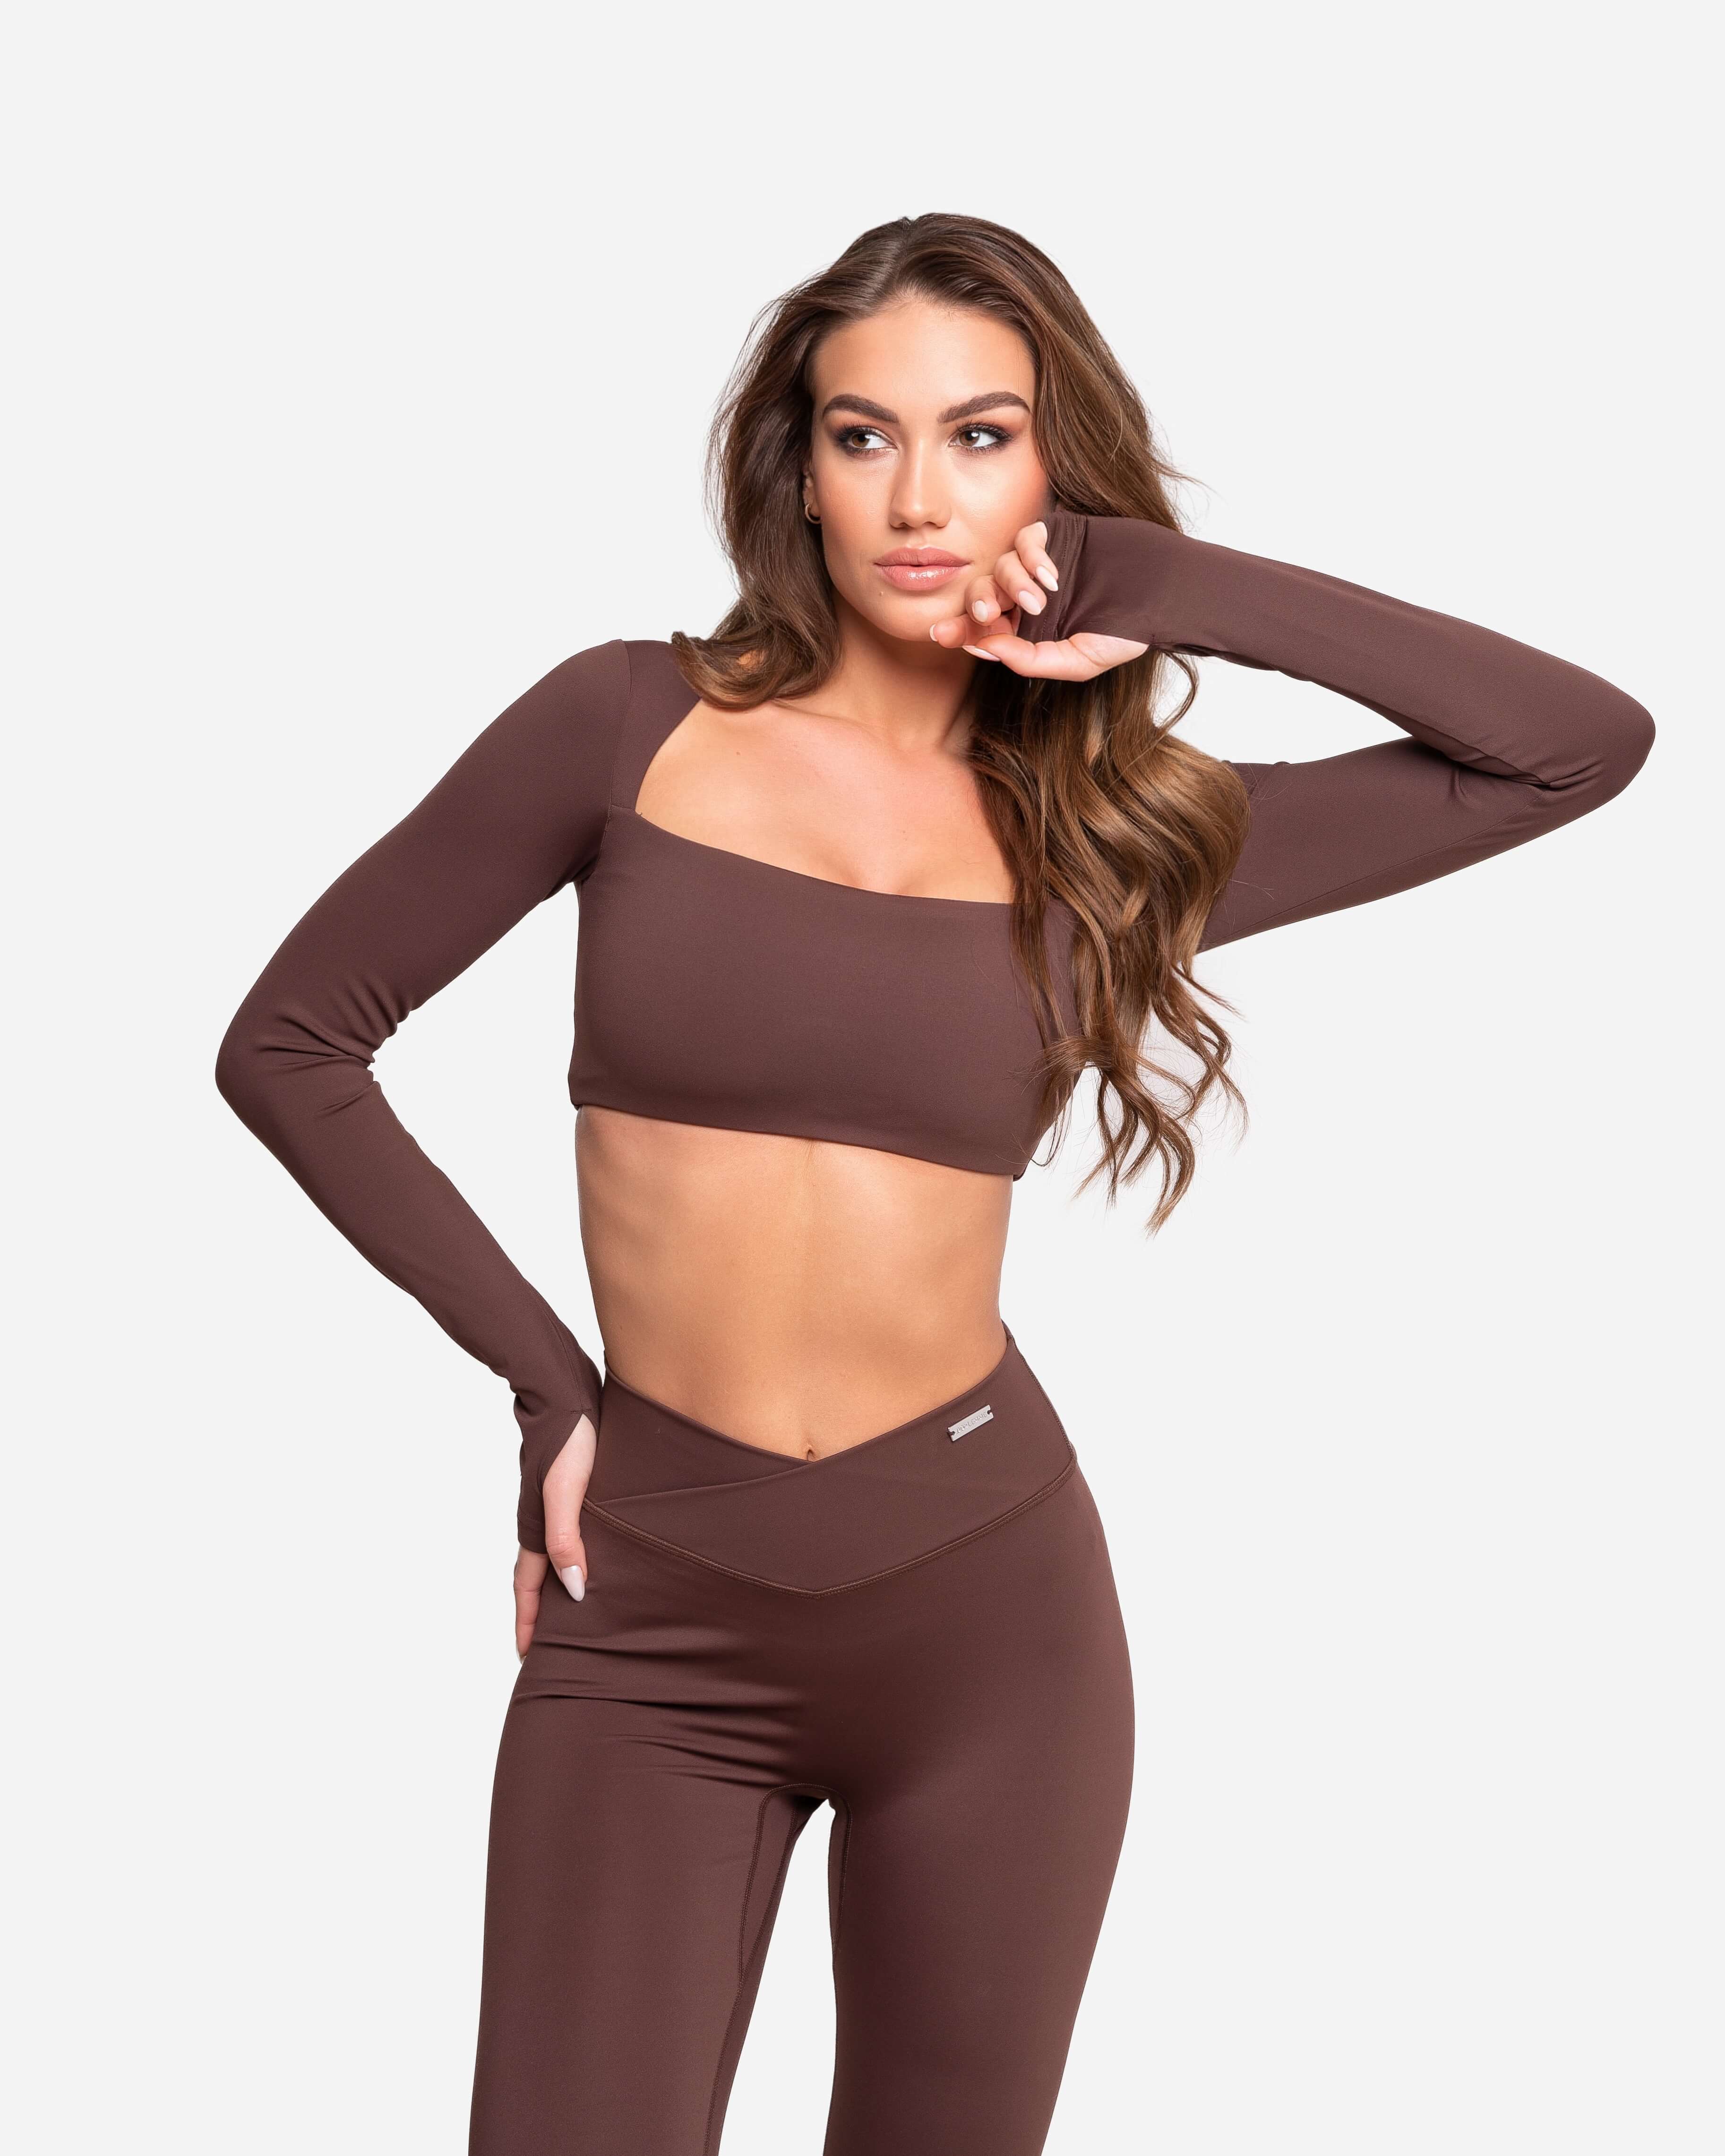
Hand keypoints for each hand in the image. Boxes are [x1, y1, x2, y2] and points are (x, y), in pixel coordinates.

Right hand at [513, 1413, 596, 1658]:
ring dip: (561, 1585)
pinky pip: (574, 1535)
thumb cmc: (568, 1441)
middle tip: (552, 1647)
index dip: (527, 1622)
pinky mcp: (576, 1490)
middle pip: (540, 1578)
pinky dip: (579, 1556)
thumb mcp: (564, 1492)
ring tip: (578, 1612)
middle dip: (542, 1613)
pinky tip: (600, 1558)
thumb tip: (573, 1588)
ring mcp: (557, 1506)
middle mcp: (542, 1522)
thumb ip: (565, 1538)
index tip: (527, 1657)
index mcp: (535, 1528)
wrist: (568, 1393)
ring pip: (557, 1556)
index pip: (528, 1588)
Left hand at [929, 520, 1146, 679]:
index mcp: (1030, 629)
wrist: (1165, 594)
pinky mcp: (1057, 536)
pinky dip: (1030, 556)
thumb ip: (1031, 660)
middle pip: (983, 594)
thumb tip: (985, 647)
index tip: (941, 634)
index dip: (960, 630)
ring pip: (1000, 566)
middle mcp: (1030, 596)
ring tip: (1042, 600)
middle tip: (987, 614)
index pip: (984, 629)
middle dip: (977, 604)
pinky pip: (1025, 539)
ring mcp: (1042, 565)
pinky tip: (1051, 575)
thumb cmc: (1127, 633)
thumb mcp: (1077, 661)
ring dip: (1011, 583)